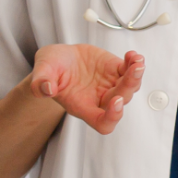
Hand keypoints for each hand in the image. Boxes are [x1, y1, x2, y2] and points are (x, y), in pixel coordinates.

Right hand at [29, 44, 143, 133]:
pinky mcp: (115, 71)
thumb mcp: (41, 72)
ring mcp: (110, 86)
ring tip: (137, 62)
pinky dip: (134, 64)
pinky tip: (133, 55)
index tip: (115, 102)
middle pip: (120, 102)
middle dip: (128, 87)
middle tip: (133, 71)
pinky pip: (129, 71)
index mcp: (82, 106)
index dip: (112, 116)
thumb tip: (46, 89)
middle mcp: (99, 99)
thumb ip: (40, 83)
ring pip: (129, 87)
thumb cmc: (50, 69)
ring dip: (135, 76)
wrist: (59, 58)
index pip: (102, 122)